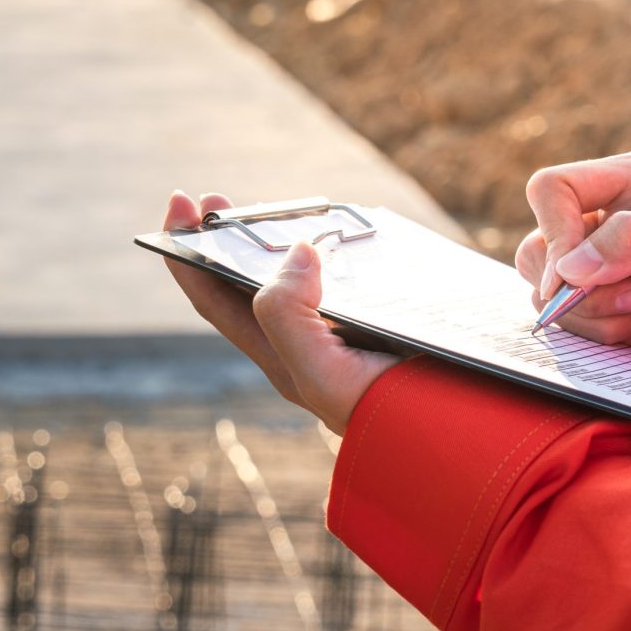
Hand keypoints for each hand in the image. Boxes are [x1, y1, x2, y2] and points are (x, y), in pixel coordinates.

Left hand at [163, 191, 399, 433]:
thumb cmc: (385, 413)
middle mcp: (301, 342)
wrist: (451, 432)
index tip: (179, 203)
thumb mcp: (323, 375)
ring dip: (272, 242)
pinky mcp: (371, 320)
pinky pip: (335, 280)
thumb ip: (289, 318)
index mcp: (278, 353)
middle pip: (244, 284)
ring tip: (274, 209)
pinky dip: (325, 252)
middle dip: (223, 239)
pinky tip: (338, 236)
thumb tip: (292, 253)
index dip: (185, 254)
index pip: (212, 298)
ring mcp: (337, 330)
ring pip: (290, 279)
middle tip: (219, 198)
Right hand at [515, 151, 630, 353]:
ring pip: (550, 292)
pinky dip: (606, 332)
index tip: (571, 279)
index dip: (554, 232)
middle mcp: (604, 216)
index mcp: (627, 182)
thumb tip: (569, 269)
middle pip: (541, 249)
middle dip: (583, 292)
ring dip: (597, 316)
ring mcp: (599, 258)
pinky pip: (571, 319)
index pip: (553, 190)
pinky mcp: (601, 295)